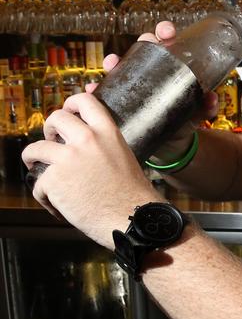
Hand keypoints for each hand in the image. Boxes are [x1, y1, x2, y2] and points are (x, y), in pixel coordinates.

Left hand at [22, 92, 157, 248]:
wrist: (131, 218)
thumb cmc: (131, 194)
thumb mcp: (123, 156)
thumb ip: (104, 143)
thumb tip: (89, 136)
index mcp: (106, 133)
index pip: (84, 101)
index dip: (71, 103)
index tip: (67, 111)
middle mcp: (86, 140)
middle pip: (55, 119)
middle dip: (48, 129)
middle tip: (51, 141)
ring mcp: (67, 159)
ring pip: (34, 149)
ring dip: (32, 158)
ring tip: (37, 167)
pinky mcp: (54, 180)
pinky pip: (38, 184)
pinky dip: (45, 196)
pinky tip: (57, 205)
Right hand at [93, 21, 218, 164]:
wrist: (170, 144)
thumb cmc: (184, 121)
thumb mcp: (195, 113)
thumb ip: (206, 107)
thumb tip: (212, 99)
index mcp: (169, 65)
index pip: (166, 41)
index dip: (164, 32)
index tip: (167, 33)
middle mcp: (149, 70)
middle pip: (143, 48)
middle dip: (143, 41)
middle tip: (146, 43)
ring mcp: (133, 84)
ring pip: (120, 65)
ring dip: (113, 61)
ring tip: (111, 64)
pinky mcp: (119, 100)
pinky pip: (105, 91)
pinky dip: (97, 89)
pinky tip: (93, 89)